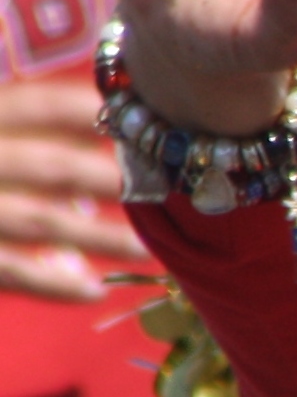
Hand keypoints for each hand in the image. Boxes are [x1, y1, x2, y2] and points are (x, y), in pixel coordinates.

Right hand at [0, 80, 151, 300]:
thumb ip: (17, 138)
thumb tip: (79, 171)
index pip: (43, 106)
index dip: (100, 113)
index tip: (160, 120)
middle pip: (54, 164)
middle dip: (116, 179)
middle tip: (179, 192)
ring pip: (41, 219)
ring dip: (102, 238)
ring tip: (151, 253)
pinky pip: (6, 269)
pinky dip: (48, 281)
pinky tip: (89, 289)